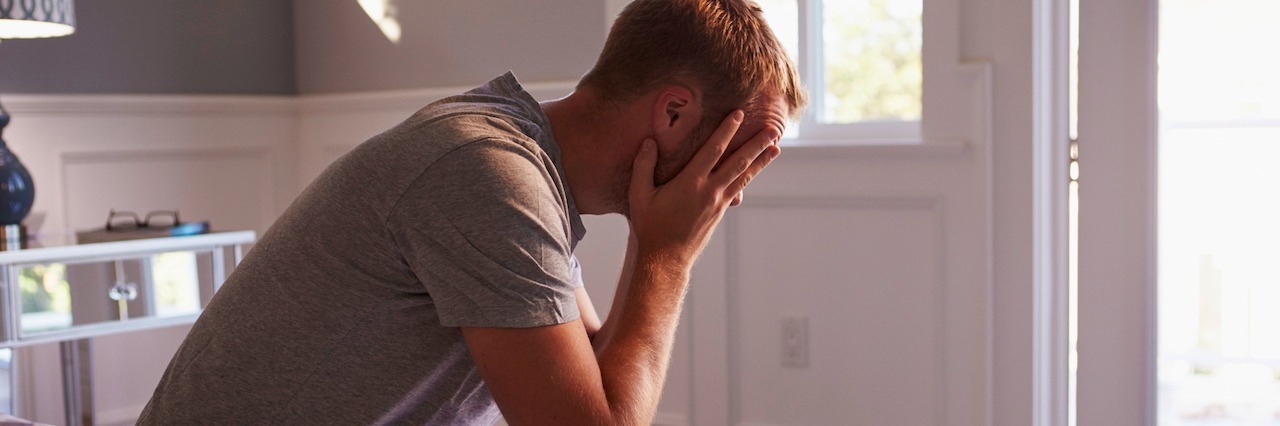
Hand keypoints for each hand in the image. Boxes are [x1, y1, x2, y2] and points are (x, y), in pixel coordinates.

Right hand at [628, 110, 780, 264]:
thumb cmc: (650, 226)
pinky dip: (749, 176)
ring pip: (744, 176)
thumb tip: (648, 142)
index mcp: (690, 183)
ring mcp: (718, 202)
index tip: (739, 115)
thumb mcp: (639, 195)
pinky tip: (755, 170)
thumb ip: (643, 166)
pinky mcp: (720, 211)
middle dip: (757, 144)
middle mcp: (709, 191)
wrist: (665, 259)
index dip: (727, 131)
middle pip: (739, 162)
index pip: (713, 150)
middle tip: (774, 129)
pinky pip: (738, 188)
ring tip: (776, 147)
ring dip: (761, 160)